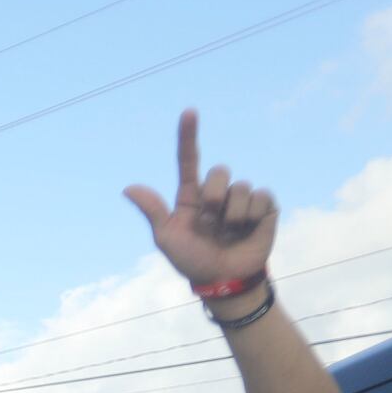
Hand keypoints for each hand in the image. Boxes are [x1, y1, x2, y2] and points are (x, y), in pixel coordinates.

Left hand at [124, 110, 275, 287]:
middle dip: (216, 196)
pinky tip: (248, 229)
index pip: (189, 161)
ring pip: (241, 186)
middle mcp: (216, 193)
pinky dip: (252, 215)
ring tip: (230, 232)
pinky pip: (261, 196)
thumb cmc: (192, 260)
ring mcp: (240, 199)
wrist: (224, 280)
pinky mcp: (264, 206)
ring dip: (233, 214)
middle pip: (219, 171)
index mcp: (191, 197)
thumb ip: (154, 212)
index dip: (188, 136)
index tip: (189, 112)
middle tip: (211, 221)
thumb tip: (128, 188)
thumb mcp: (168, 239)